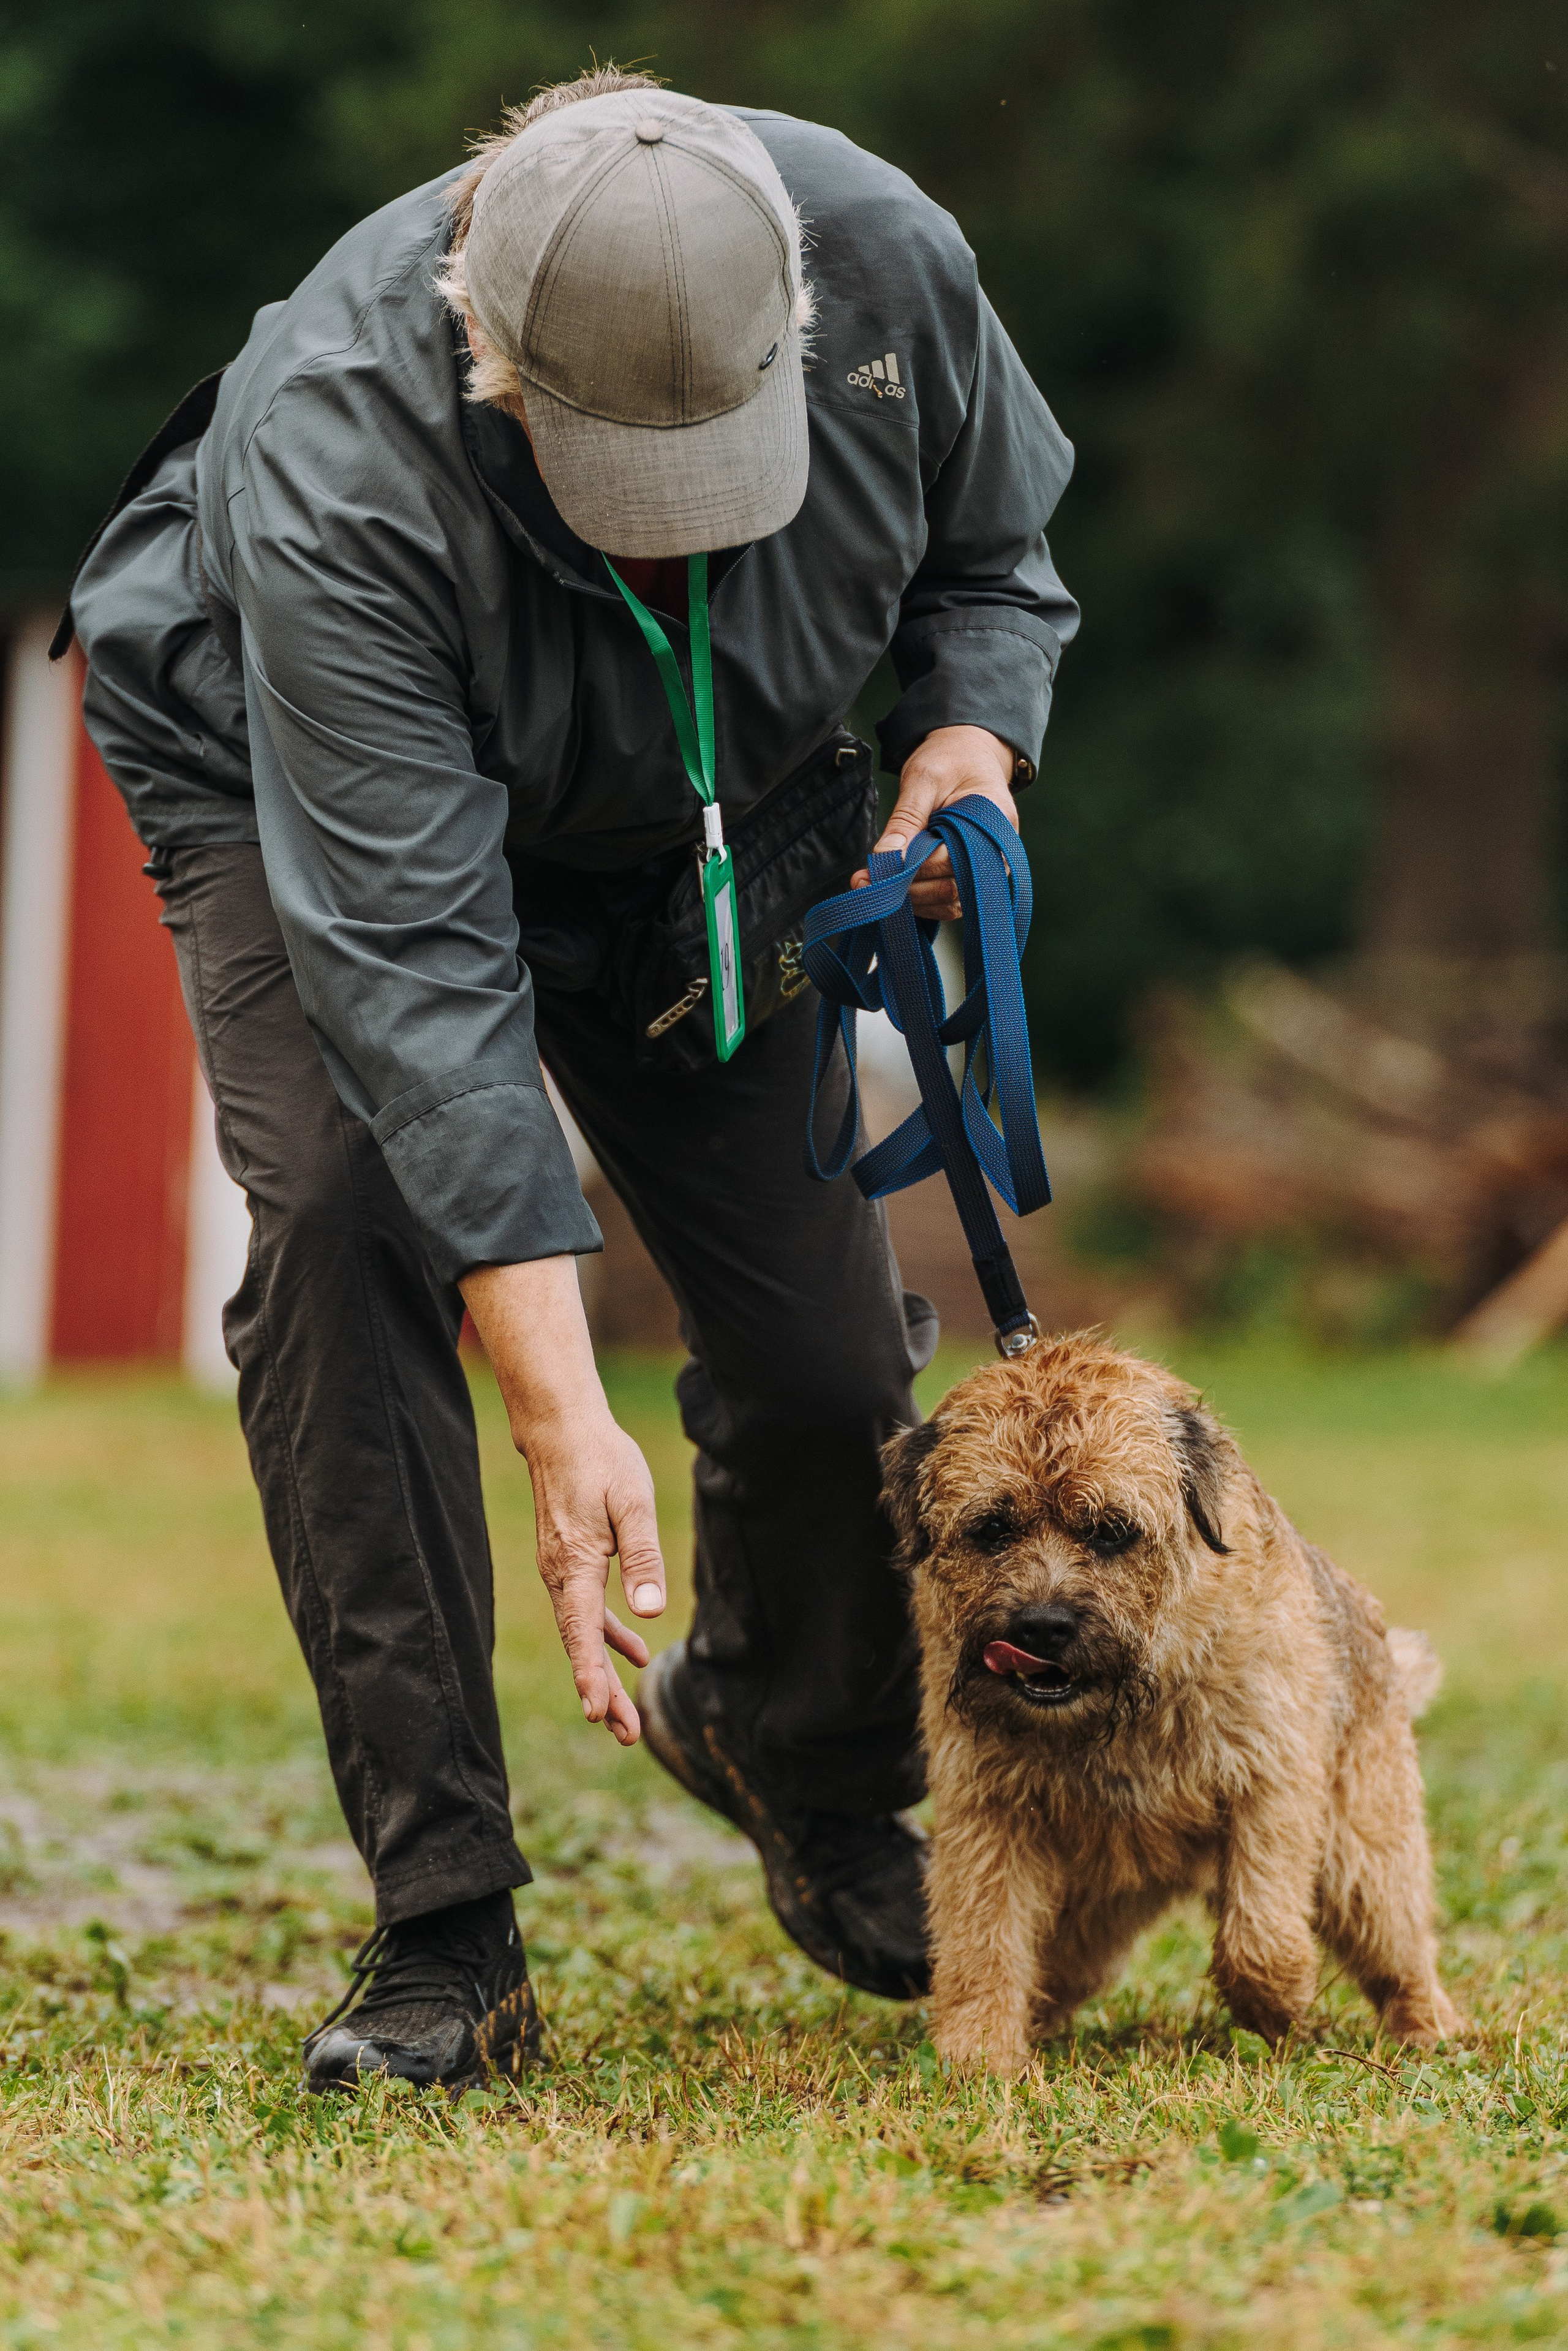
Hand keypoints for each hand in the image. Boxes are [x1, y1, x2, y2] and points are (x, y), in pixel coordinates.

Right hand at [460, 1256, 665, 1744]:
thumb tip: (650, 1612)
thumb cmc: (602, 1460)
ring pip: (581, 1633)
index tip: (599, 1713)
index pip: (581, 1633)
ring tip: (626, 1718)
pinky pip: (585, 1611)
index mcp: (574, 1565)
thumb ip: (643, 1557)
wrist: (562, 1429)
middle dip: (600, 1692)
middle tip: (623, 1734)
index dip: (592, 1676)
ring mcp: (560, 1570)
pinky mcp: (569, 1561)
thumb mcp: (633, 1503)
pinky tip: (632, 1653)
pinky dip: (606, 1637)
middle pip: (579, 1645)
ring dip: (603, 1673)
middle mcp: (560, 1575)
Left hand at [852, 723, 1016, 919]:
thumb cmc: (950, 762)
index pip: (951, 860)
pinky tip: (893, 889)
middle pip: (952, 889)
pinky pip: (948, 903)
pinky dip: (919, 901)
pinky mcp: (972, 878)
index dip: (912, 868)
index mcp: (996, 822)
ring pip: (949, 903)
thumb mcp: (924, 778)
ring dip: (910, 901)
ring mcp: (988, 870)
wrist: (968, 756)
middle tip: (864, 883)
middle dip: (906, 889)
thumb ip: (906, 818)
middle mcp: (999, 853)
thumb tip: (884, 856)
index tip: (875, 868)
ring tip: (873, 886)